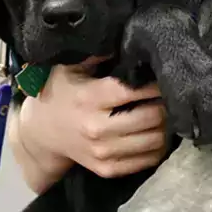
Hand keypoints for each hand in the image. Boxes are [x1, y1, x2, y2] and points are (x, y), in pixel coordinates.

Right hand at [14, 61, 168, 181]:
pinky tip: (155, 131)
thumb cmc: (59, 93)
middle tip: (170, 94)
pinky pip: (148, 160)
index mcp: (88, 98)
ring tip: (166, 112)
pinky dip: (158, 146)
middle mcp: (96, 127)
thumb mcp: (68, 67)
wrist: (41, 133)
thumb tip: (126, 41)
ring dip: (166, 125)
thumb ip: (96, 55)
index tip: (162, 75)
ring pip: (155, 140)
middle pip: (151, 117)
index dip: (153, 83)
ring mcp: (103, 152)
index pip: (132, 90)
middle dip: (165, 104)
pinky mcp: (108, 169)